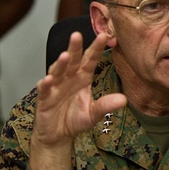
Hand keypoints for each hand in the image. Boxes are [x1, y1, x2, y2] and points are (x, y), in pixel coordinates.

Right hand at [28, 32, 126, 169]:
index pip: (90, 60)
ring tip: (65, 56)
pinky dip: (47, 83)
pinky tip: (50, 79)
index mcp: (82, 78)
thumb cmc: (75, 120)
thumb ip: (105, 106)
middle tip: (77, 35)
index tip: (105, 36)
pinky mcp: (44, 98)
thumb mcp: (93, 114)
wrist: (57, 135)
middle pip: (72, 60)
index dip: (96, 48)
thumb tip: (124, 100)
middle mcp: (69, 78)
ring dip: (60, 63)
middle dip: (74, 48)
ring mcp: (55, 87)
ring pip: (58, 71)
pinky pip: (45, 89)